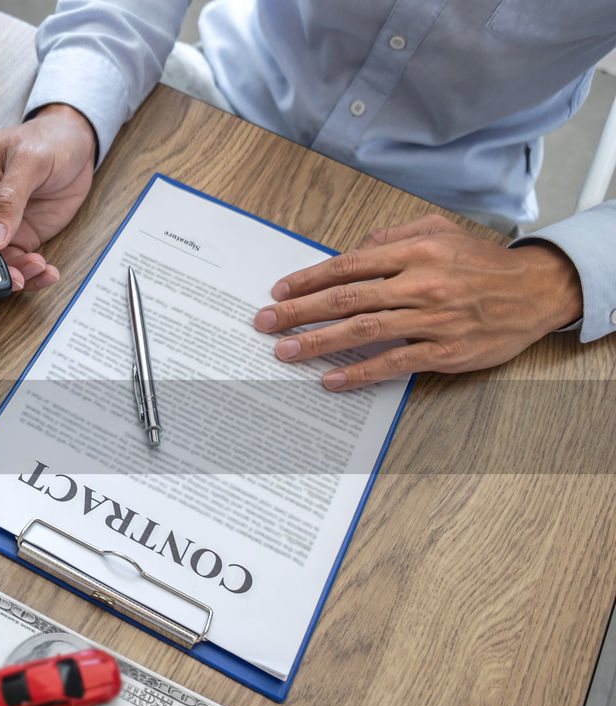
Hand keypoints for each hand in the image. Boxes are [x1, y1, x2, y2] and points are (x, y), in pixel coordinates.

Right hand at [0, 103, 97, 289]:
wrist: (79, 143)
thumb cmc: (49, 138)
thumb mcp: (29, 161)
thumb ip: (8, 198)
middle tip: (6, 276)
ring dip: (11, 274)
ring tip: (35, 268)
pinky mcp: (20, 237)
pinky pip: (17, 264)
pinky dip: (31, 274)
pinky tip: (45, 271)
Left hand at [252, 214, 582, 389]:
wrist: (536, 290)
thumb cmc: (482, 262)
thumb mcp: (440, 231)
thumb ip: (393, 234)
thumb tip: (352, 247)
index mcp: (415, 251)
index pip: (348, 265)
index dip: (308, 279)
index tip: (279, 292)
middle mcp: (420, 283)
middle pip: (346, 299)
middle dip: (299, 312)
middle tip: (265, 323)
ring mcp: (432, 319)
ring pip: (362, 330)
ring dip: (318, 342)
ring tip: (285, 351)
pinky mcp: (444, 350)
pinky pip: (392, 363)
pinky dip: (358, 372)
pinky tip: (331, 379)